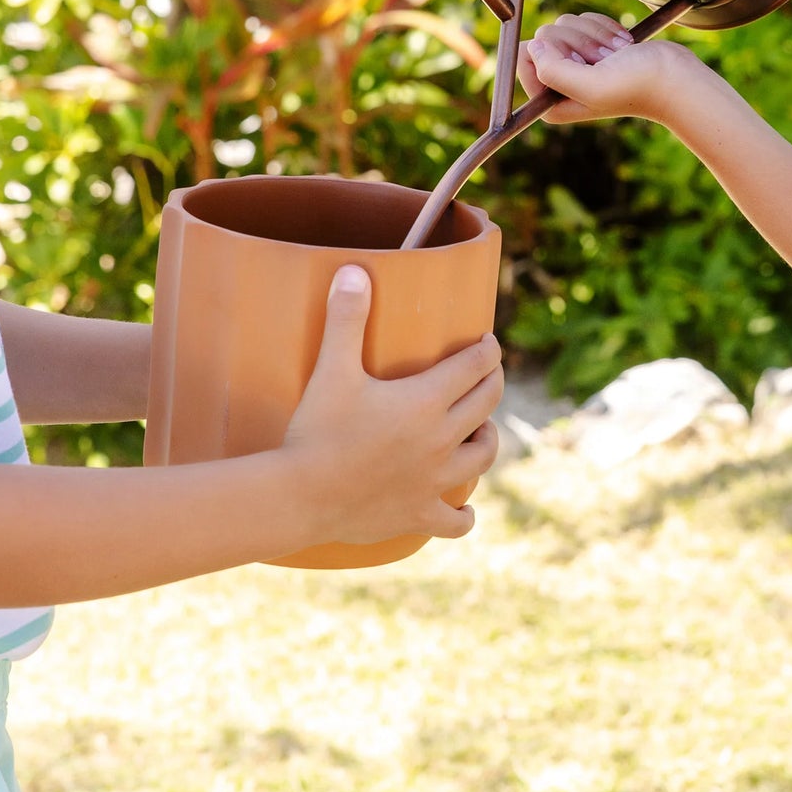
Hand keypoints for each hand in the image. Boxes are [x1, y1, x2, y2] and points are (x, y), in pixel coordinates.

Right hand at [281, 267, 502, 543]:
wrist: (299, 497)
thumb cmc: (316, 430)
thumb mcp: (331, 369)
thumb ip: (346, 318)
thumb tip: (354, 270)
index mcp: (427, 401)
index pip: (475, 366)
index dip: (487, 350)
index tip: (488, 342)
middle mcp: (442, 440)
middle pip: (486, 404)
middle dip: (492, 383)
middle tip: (488, 374)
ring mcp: (434, 481)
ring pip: (482, 456)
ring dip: (487, 439)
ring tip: (480, 429)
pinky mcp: (420, 515)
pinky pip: (456, 520)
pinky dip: (463, 515)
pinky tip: (464, 511)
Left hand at [518, 11, 697, 125]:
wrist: (673, 76)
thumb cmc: (638, 86)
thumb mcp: (592, 86)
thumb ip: (553, 71)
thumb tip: (532, 46)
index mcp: (549, 101)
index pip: (523, 57)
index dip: (552, 50)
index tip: (579, 62)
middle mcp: (557, 83)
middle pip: (544, 36)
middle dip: (579, 42)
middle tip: (604, 61)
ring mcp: (573, 64)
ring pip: (564, 23)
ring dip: (595, 34)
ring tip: (616, 55)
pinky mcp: (589, 46)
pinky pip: (582, 19)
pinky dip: (604, 27)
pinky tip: (621, 46)